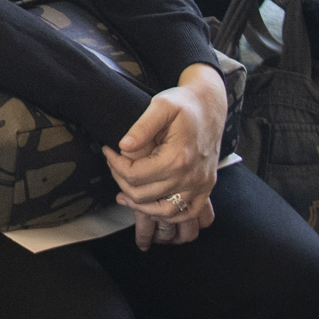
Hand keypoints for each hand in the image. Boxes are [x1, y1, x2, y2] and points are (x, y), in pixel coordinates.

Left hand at [108, 65, 226, 246]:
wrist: (210, 105)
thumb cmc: (185, 103)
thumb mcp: (161, 105)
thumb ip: (141, 127)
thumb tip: (123, 146)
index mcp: (177, 157)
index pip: (135, 176)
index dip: (115, 165)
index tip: (108, 151)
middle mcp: (190, 176)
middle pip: (144, 196)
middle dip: (122, 182)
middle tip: (114, 166)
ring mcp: (200, 185)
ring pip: (164, 212)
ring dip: (140, 205)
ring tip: (125, 192)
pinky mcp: (206, 187)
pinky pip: (186, 213)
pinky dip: (168, 215)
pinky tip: (152, 205)